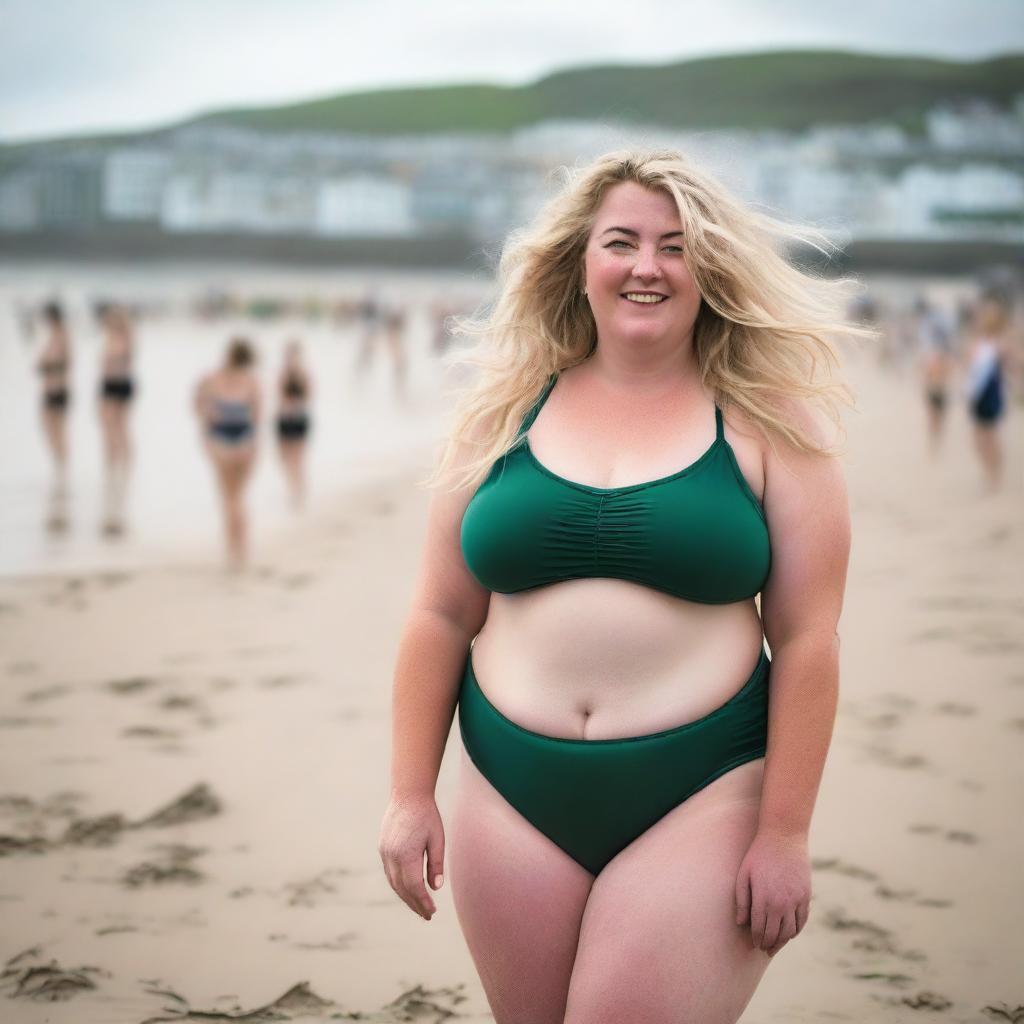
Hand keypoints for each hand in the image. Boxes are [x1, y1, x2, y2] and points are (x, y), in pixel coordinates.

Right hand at [378, 793, 444, 920]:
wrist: (408, 794)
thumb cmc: (427, 815)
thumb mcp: (437, 839)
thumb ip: (436, 864)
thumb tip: (435, 887)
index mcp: (406, 854)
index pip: (415, 887)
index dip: (423, 902)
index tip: (432, 912)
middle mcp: (392, 856)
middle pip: (402, 888)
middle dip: (414, 904)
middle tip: (426, 915)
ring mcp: (385, 852)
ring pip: (393, 882)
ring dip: (405, 896)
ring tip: (418, 906)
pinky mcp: (382, 848)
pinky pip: (389, 873)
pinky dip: (398, 884)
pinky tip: (407, 889)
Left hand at [734, 830, 810, 955]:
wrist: (783, 837)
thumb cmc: (759, 854)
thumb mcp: (744, 874)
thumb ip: (742, 900)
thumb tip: (741, 923)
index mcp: (763, 898)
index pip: (759, 928)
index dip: (757, 939)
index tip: (755, 944)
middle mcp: (781, 903)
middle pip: (775, 933)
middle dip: (768, 944)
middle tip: (764, 949)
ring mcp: (795, 900)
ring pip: (790, 931)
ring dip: (783, 941)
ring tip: (776, 946)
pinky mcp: (806, 896)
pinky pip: (802, 921)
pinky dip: (796, 930)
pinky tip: (790, 933)